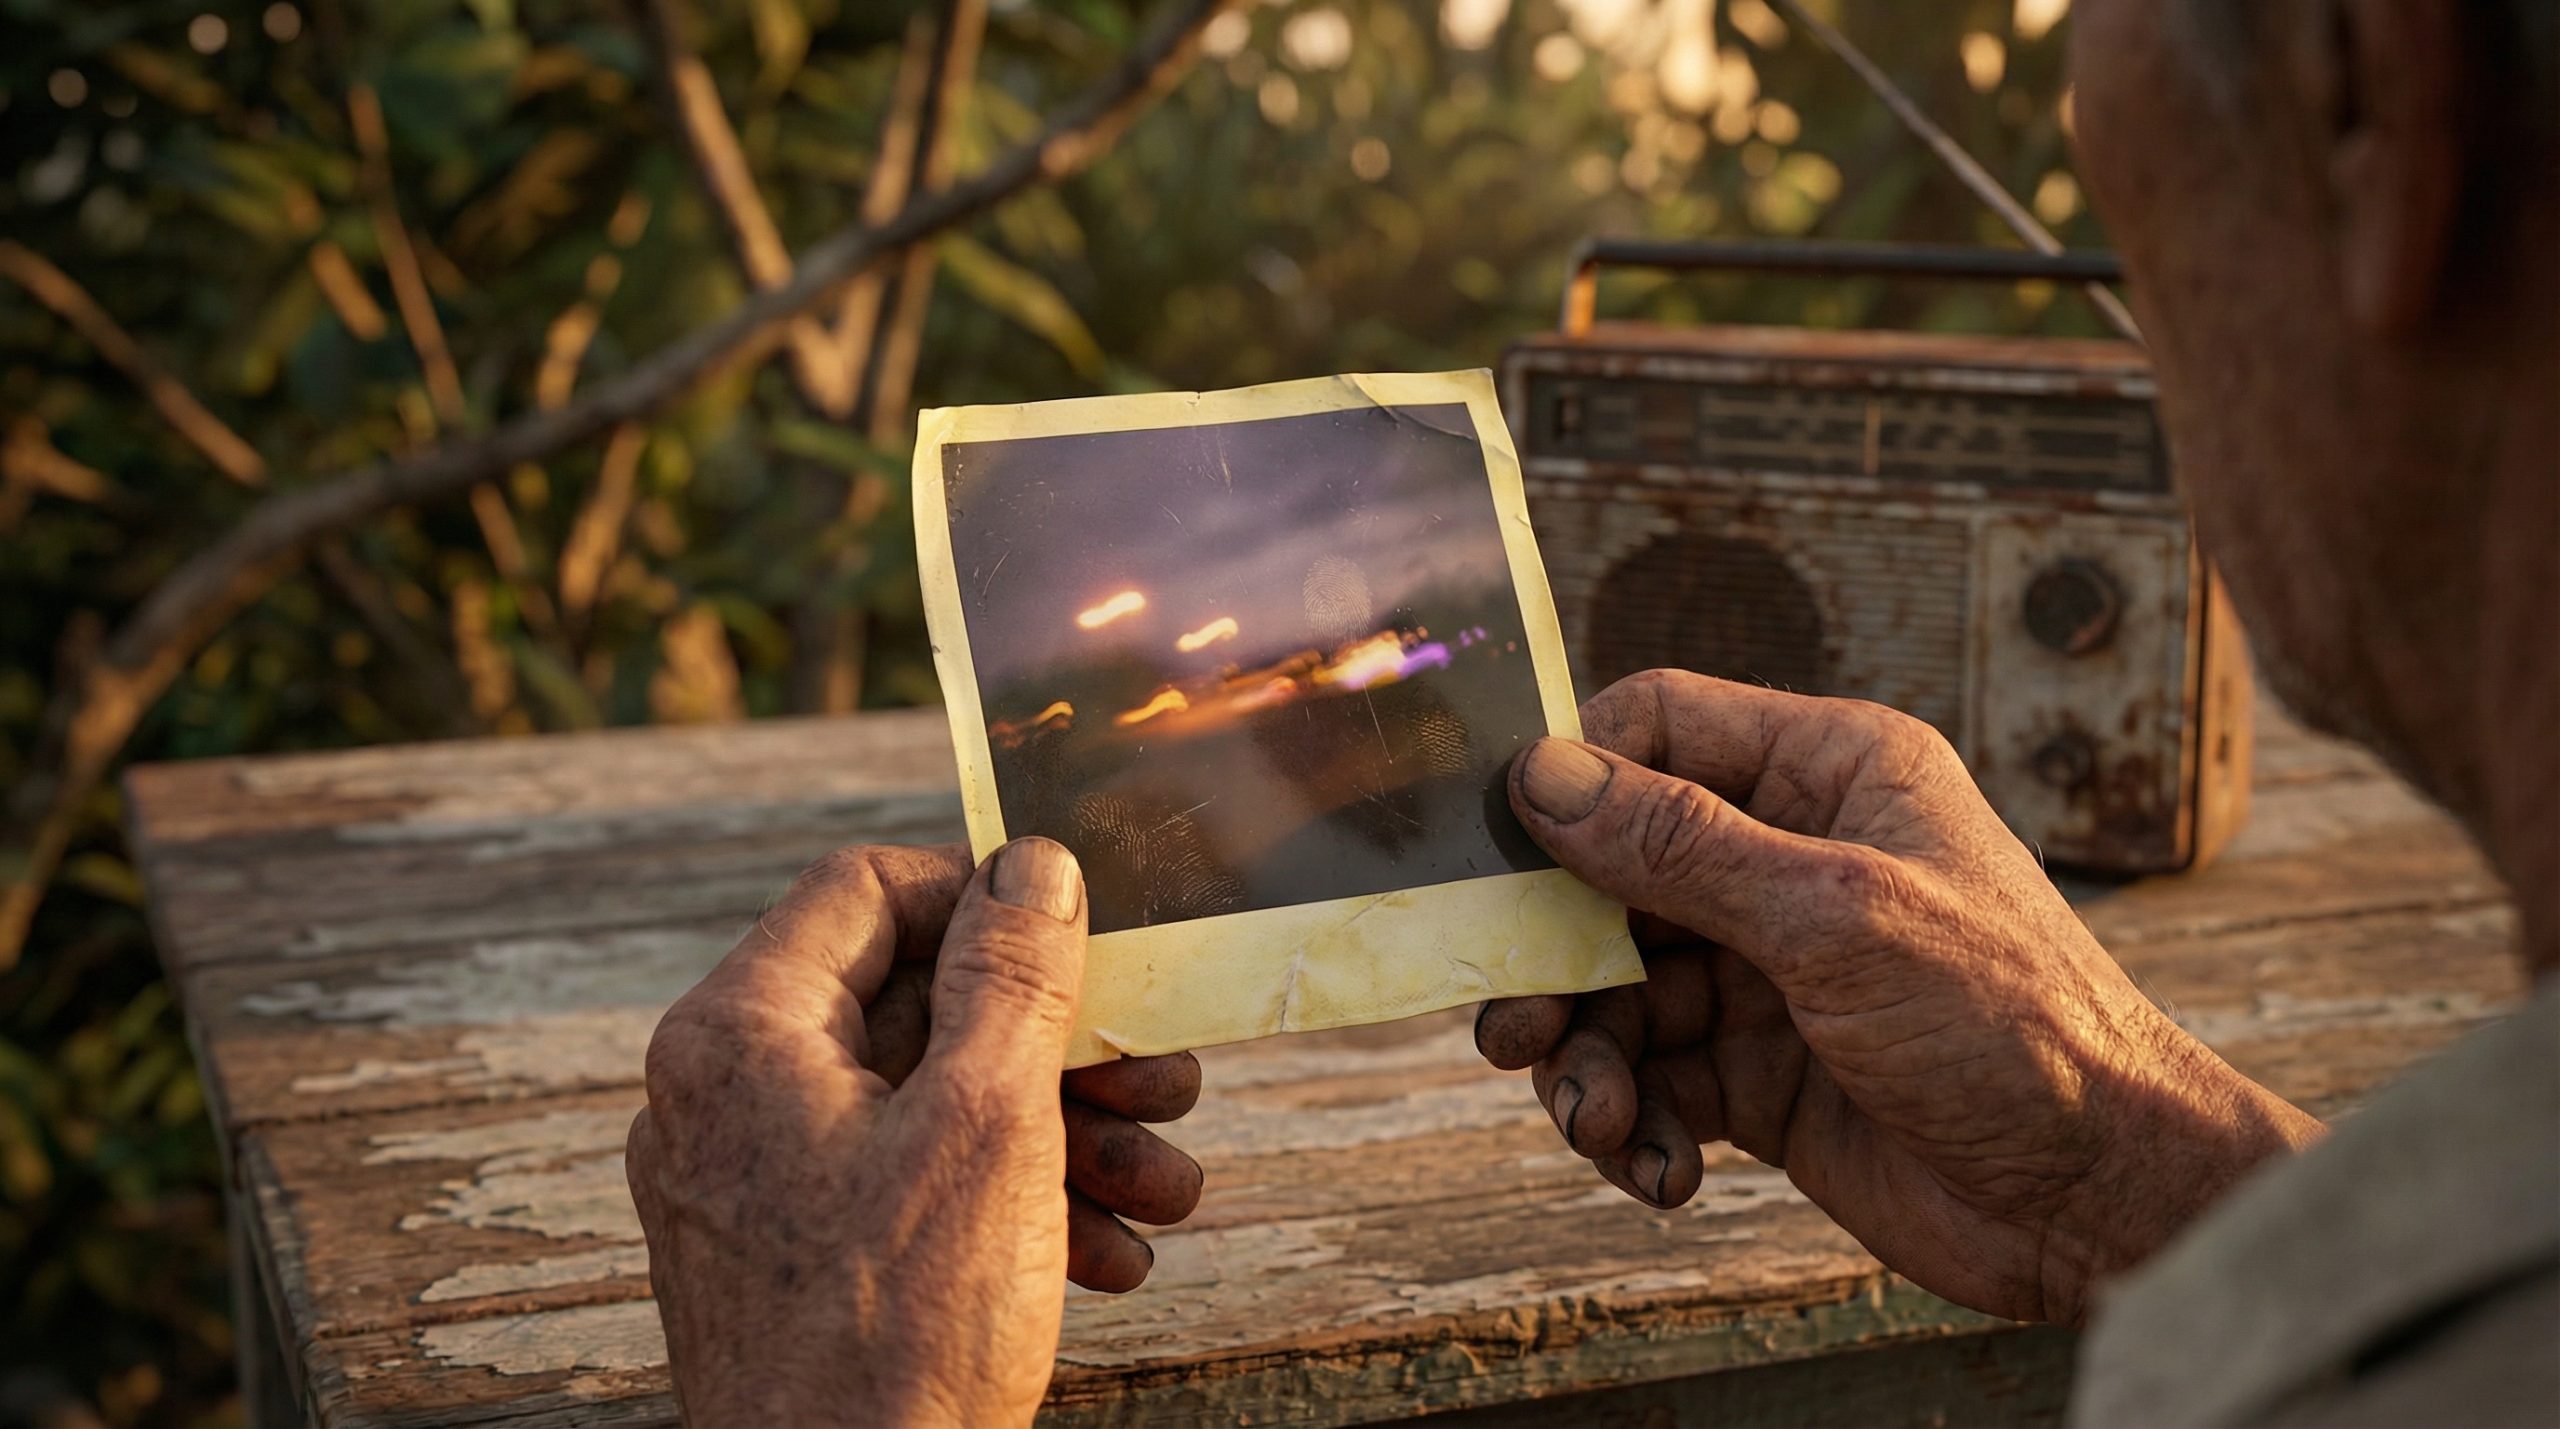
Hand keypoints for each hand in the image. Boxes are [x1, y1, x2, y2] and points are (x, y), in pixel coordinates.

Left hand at [627, 840, 1202, 1426]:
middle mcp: (727, 1097)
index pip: (867, 890)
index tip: (1086, 947)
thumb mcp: (987, 1123)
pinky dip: (1011, 1205)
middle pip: (919, 1005)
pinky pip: (909, 1188)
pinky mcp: (794, 1261)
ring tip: (1165, 1187)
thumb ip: (1015, 977)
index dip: (988, 900)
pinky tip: (1110, 1256)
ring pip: (931, 1105)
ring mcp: (757, 1185)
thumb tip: (1033, 863)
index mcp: (739, 1035)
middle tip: (1162, 1080)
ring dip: (1065, 1135)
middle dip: (1062, 1047)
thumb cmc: (898, 1337)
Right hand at [1476, 671, 2319, 1324]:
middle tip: (1516, 1026)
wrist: (2099, 1199)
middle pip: (1609, 870)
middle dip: (1556, 955)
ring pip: (1613, 989)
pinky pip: (1648, 1080)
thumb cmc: (2016, 1028)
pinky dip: (1634, 1126)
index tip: (1508, 859)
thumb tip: (1543, 776)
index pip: (1658, 726)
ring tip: (1599, 1122)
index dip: (1571, 779)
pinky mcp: (1759, 1071)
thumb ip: (1681, 846)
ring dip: (1586, 1061)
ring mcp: (1769, 968)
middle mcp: (1790, 858)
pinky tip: (1660, 1172)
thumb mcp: (1837, 918)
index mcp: (1829, 774)